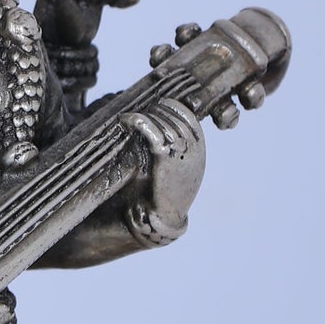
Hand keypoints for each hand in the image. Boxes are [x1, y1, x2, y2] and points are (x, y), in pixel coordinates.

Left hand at [127, 96, 205, 232]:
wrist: (165, 216)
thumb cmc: (167, 190)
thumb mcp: (181, 164)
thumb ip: (177, 144)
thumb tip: (162, 122)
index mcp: (199, 145)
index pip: (184, 112)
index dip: (166, 107)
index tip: (151, 110)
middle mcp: (193, 145)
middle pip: (171, 113)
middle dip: (153, 110)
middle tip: (136, 115)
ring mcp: (181, 150)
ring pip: (160, 119)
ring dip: (143, 115)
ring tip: (127, 119)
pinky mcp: (165, 157)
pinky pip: (151, 129)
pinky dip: (137, 120)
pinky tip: (126, 120)